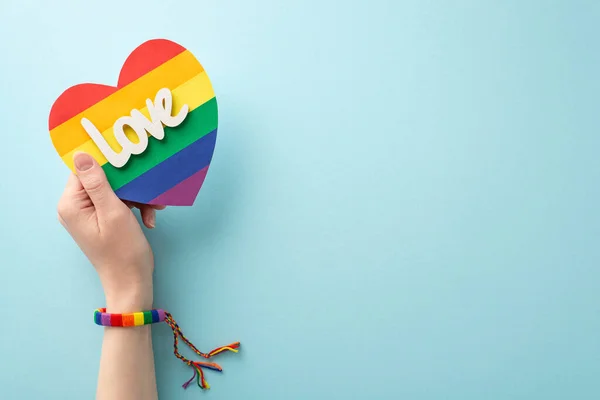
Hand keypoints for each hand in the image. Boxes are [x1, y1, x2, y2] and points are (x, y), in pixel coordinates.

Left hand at [57, 152, 164, 311]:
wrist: (132, 282)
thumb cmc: (123, 251)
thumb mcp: (113, 212)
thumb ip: (97, 183)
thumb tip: (81, 155)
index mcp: (71, 204)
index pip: (84, 169)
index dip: (108, 162)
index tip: (130, 159)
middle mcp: (75, 208)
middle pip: (102, 179)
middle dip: (129, 183)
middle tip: (150, 189)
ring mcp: (89, 215)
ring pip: (114, 191)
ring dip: (137, 197)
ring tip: (154, 206)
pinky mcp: (102, 220)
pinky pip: (118, 204)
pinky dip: (135, 208)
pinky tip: (149, 218)